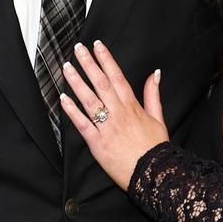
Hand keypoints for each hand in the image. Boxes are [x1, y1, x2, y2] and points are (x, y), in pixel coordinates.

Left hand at [59, 40, 168, 189]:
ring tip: (67, 67)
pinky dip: (72, 111)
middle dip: (88, 64)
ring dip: (77, 82)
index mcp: (132, 106)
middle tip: (78, 49)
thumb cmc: (155, 148)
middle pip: (101, 83)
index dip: (106, 59)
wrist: (153, 175)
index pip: (117, 77)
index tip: (97, 46)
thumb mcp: (159, 118)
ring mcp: (106, 128)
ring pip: (89, 100)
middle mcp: (118, 114)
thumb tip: (155, 73)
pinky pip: (82, 124)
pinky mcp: (97, 143)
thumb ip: (153, 94)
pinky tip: (63, 99)